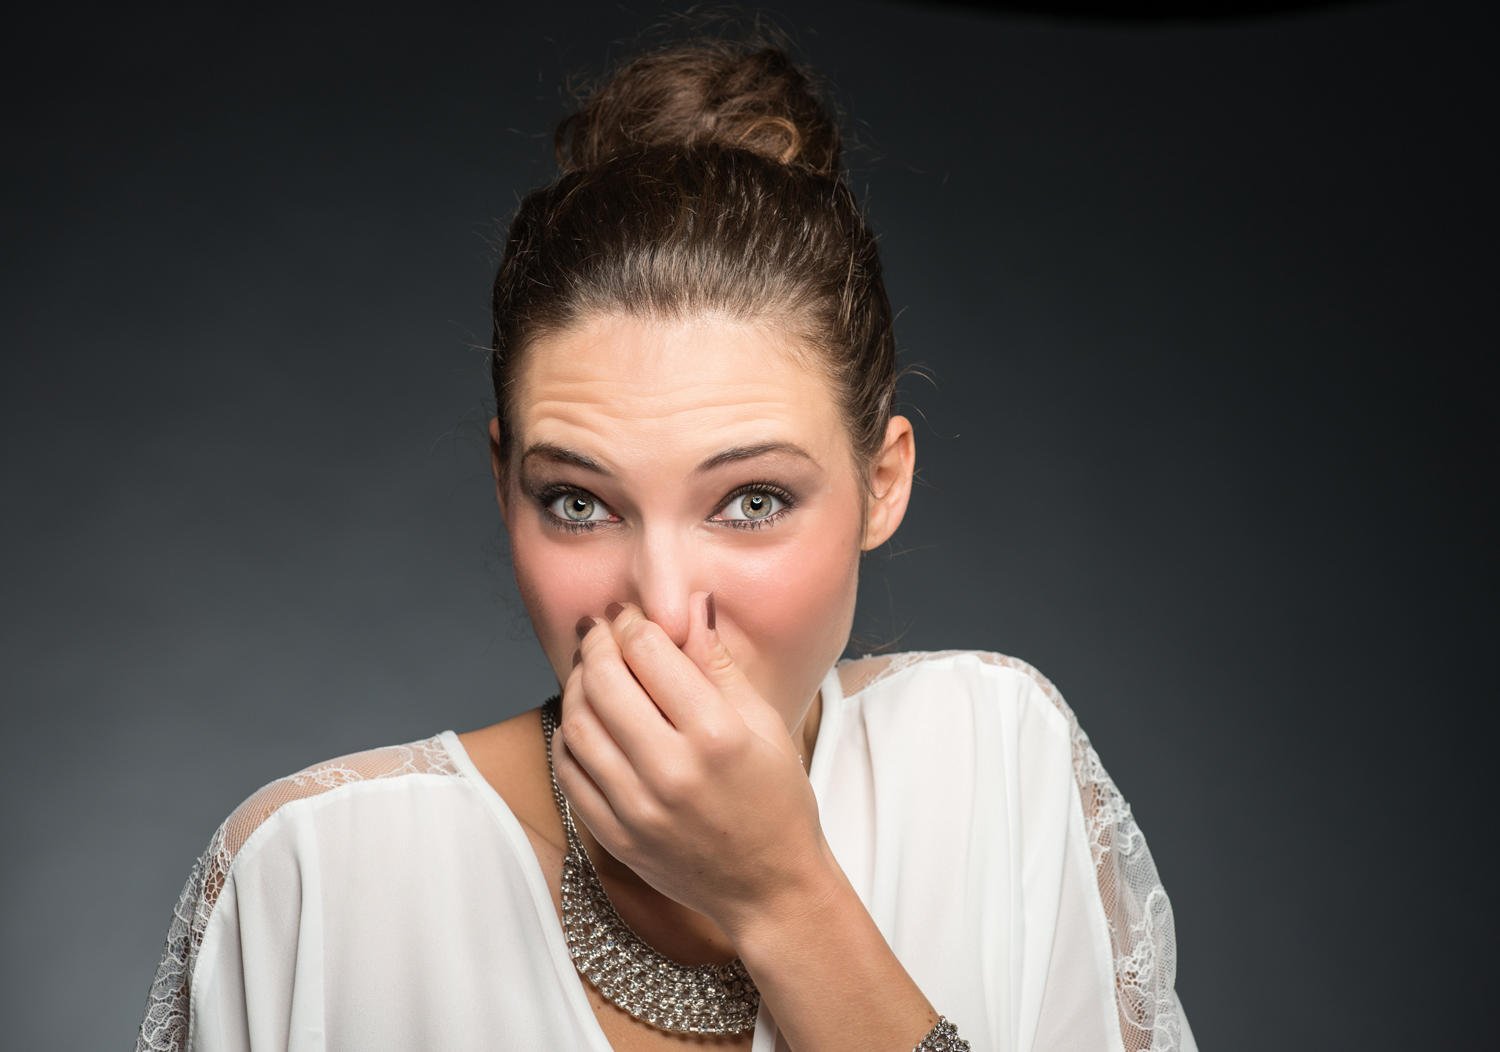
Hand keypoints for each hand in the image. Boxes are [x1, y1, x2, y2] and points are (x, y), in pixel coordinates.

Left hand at [552, 591, 832, 937]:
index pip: (651, 654)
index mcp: (718, 736)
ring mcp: (638, 809)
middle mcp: (672, 772)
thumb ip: (720, 664)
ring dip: (577, 686)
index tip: (631, 615)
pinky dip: (569, 737)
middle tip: (602, 632)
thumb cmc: (777, 800)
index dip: (634, 623)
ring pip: (578, 725)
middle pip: (606, 683)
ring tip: (591, 672)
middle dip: (598, 645)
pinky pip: (569, 773)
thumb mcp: (764, 723)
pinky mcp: (617, 837)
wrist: (770, 887)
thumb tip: (693, 606)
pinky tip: (584, 721)